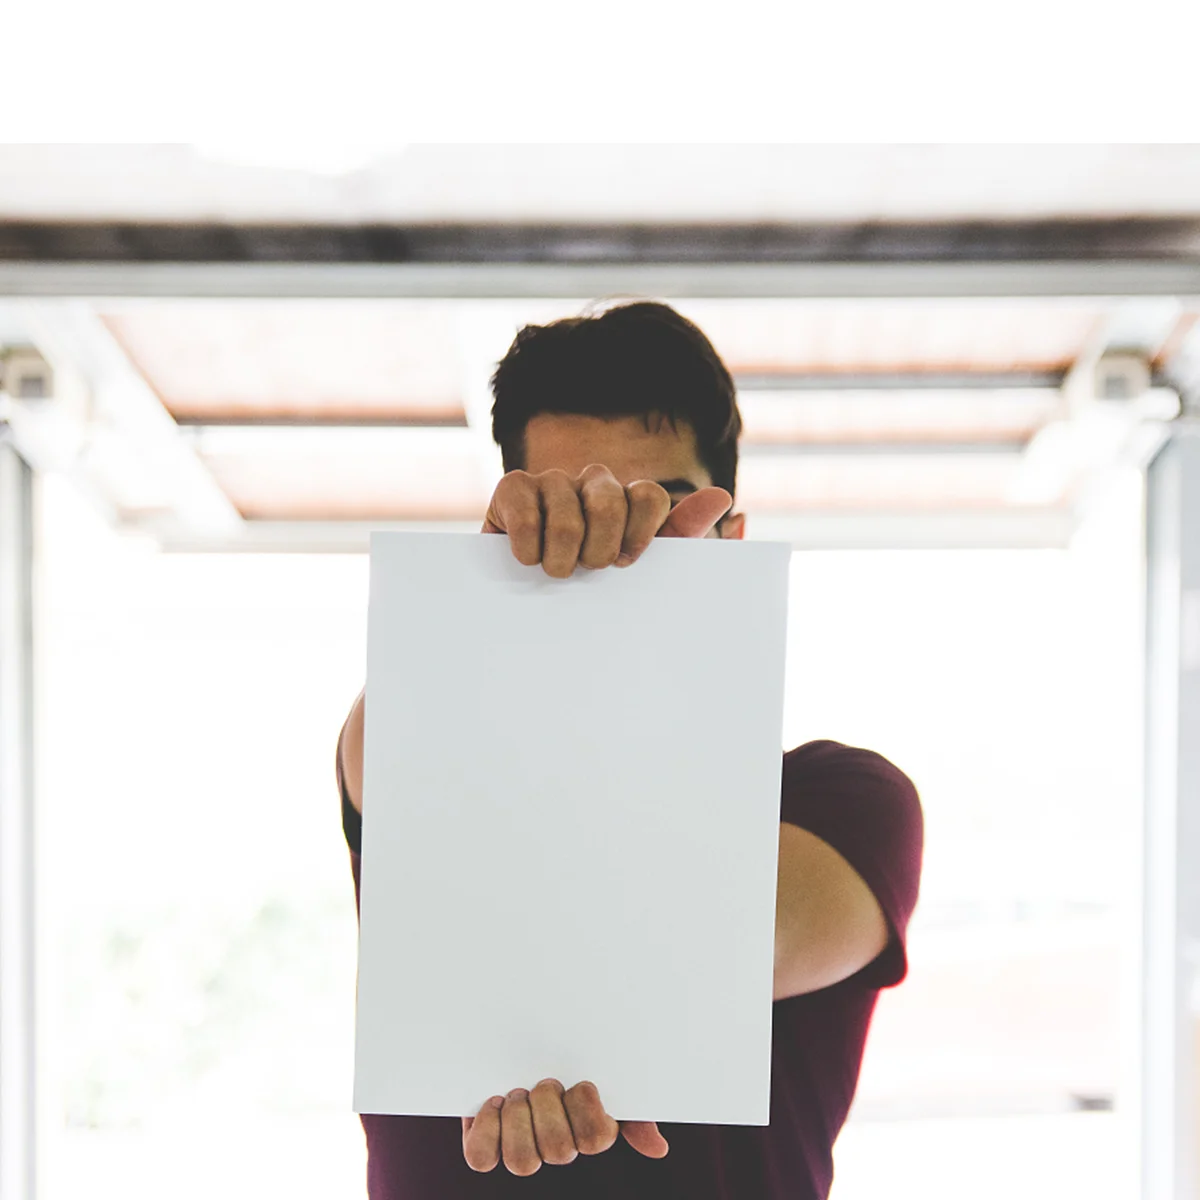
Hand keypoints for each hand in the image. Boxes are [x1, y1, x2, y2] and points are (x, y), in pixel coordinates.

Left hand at [461, 1078, 667, 1175]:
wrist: (516, 1039)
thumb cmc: (567, 1058)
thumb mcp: (604, 1072)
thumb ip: (632, 1109)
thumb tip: (657, 1148)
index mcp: (587, 1128)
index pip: (596, 1138)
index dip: (587, 1110)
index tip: (581, 1082)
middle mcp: (555, 1144)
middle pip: (560, 1150)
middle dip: (550, 1107)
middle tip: (544, 1081)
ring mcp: (521, 1146)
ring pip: (523, 1162)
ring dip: (520, 1120)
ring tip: (518, 1092)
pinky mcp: (486, 1143)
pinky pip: (483, 1157)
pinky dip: (487, 1130)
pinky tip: (494, 1103)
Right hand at [482, 464, 731, 577]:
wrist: (529, 612)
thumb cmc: (592, 589)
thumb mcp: (641, 569)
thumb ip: (682, 534)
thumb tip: (723, 497)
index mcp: (628, 498)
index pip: (649, 495)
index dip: (641, 534)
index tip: (626, 564)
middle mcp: (592, 482)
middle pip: (610, 501)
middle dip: (599, 551)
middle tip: (588, 571)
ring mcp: (551, 480)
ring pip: (568, 517)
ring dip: (562, 560)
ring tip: (556, 572)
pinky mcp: (512, 488)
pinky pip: (528, 514)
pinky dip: (530, 550)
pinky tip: (528, 560)